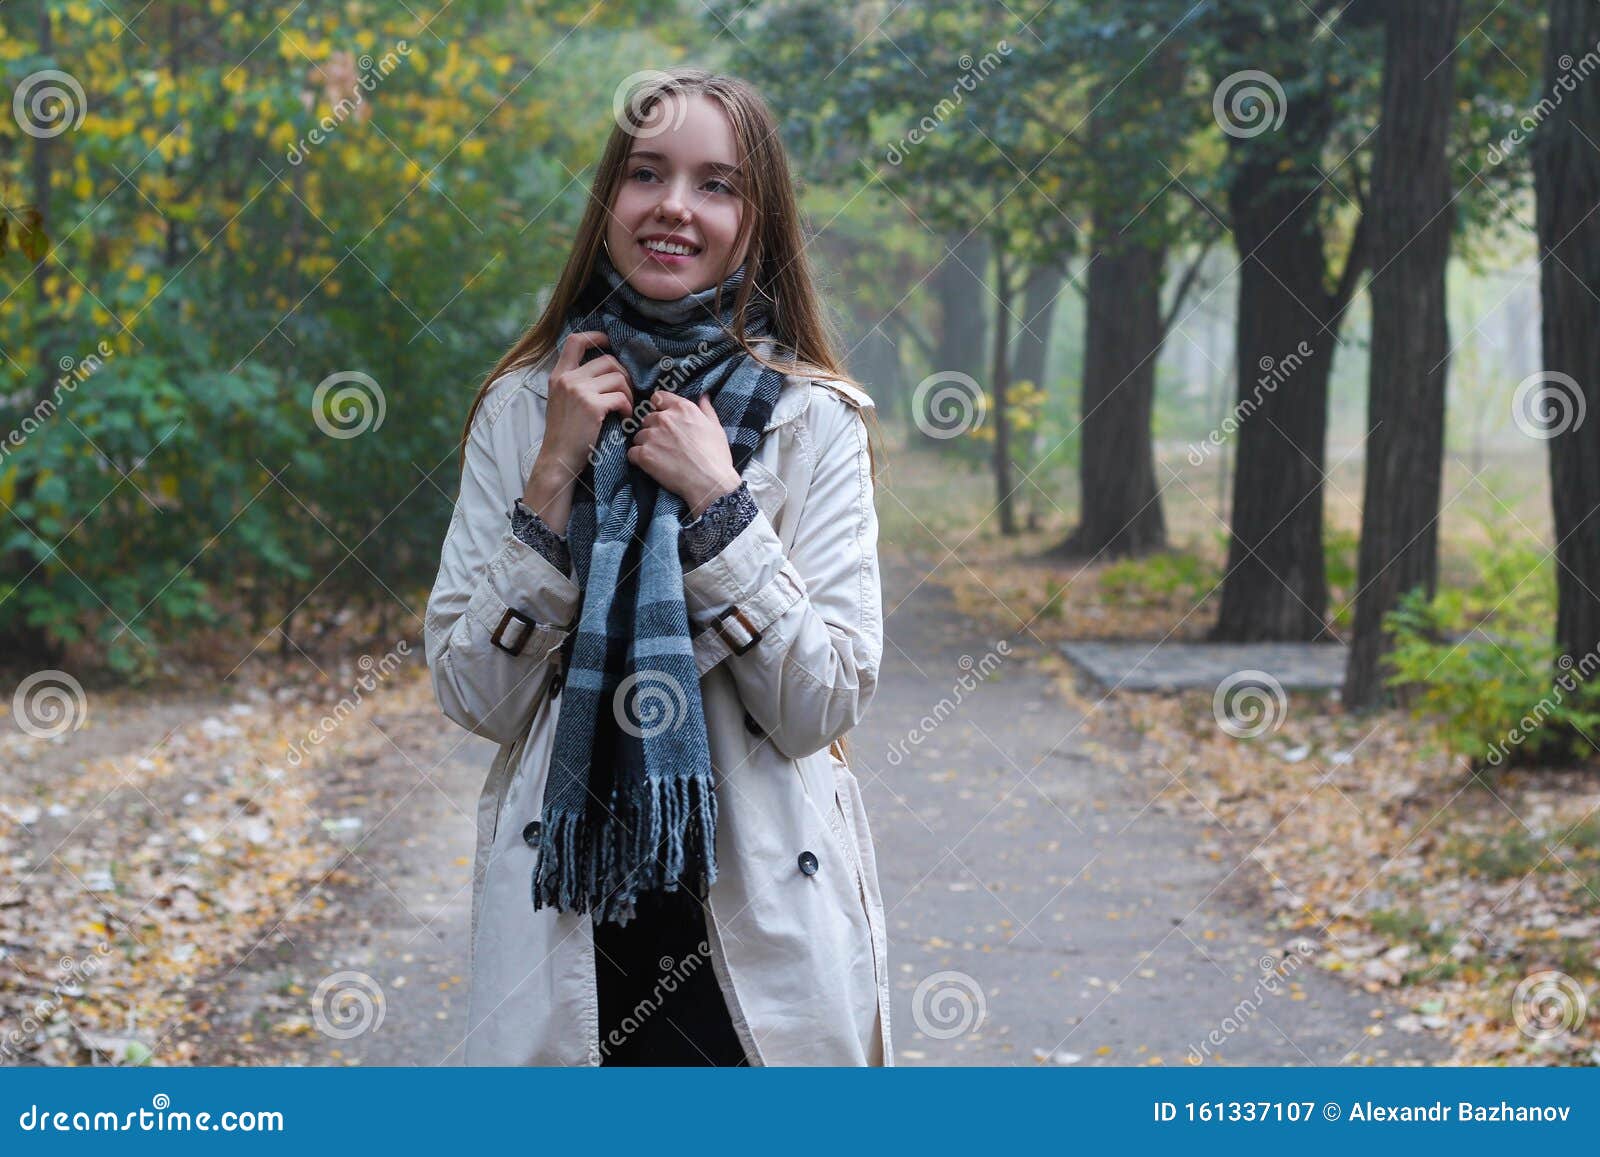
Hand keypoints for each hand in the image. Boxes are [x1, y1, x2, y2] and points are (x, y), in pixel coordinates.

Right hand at [523, 331, 637, 531]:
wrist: (558, 459)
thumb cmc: (565, 435)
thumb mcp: (561, 401)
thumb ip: (576, 383)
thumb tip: (606, 370)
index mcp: (558, 375)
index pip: (575, 340)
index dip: (596, 336)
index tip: (610, 343)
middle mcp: (567, 379)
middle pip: (607, 360)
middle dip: (624, 374)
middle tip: (627, 393)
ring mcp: (579, 391)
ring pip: (618, 377)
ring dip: (629, 393)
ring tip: (626, 408)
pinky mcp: (592, 406)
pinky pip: (621, 397)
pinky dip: (628, 407)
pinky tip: (624, 418)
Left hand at [627, 391, 740, 517]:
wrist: (709, 482)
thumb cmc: (716, 456)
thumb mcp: (716, 428)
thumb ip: (706, 409)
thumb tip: (704, 396)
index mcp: (682, 408)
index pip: (658, 397)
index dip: (659, 407)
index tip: (663, 418)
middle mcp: (664, 418)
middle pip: (647, 418)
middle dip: (652, 429)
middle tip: (664, 444)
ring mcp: (652, 436)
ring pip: (638, 436)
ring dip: (645, 445)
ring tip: (659, 457)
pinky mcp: (644, 454)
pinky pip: (632, 453)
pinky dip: (638, 459)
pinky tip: (650, 466)